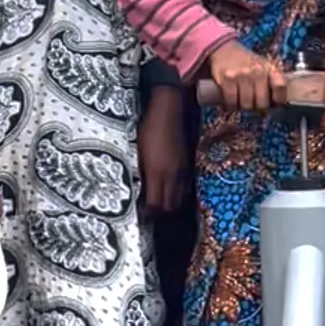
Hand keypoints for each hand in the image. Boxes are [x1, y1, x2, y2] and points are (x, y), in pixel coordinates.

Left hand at [137, 86, 187, 213]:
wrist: (168, 109)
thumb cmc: (147, 127)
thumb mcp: (136, 150)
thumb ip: (139, 172)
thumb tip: (136, 189)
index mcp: (156, 172)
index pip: (155, 205)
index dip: (149, 214)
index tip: (141, 216)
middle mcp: (172, 175)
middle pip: (170, 206)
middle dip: (160, 213)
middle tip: (150, 213)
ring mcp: (182, 170)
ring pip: (179, 197)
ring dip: (170, 203)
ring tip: (160, 203)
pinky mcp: (187, 163)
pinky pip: (185, 186)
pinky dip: (178, 192)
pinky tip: (170, 189)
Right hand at [207, 40, 283, 112]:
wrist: (224, 49)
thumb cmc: (247, 62)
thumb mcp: (264, 66)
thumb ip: (272, 81)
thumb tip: (277, 104)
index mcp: (269, 68)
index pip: (280, 86)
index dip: (278, 99)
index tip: (274, 103)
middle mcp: (257, 71)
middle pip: (262, 103)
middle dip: (259, 108)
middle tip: (255, 106)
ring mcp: (241, 76)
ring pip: (246, 105)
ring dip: (244, 107)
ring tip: (242, 103)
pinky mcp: (226, 80)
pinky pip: (231, 102)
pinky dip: (231, 106)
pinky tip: (231, 102)